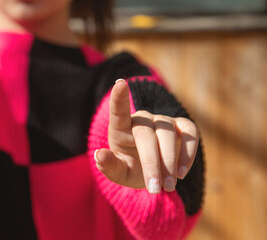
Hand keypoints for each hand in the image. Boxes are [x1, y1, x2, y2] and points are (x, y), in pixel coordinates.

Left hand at [94, 79, 198, 193]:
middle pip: (146, 135)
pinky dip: (188, 154)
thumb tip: (99, 155)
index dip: (119, 97)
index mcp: (121, 128)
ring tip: (168, 187)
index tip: (120, 84)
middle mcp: (142, 119)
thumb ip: (108, 166)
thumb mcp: (119, 172)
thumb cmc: (131, 168)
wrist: (153, 172)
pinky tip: (181, 174)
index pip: (118, 111)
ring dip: (169, 163)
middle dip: (151, 163)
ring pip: (168, 134)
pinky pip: (190, 134)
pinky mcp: (183, 126)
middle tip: (155, 188)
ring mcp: (163, 121)